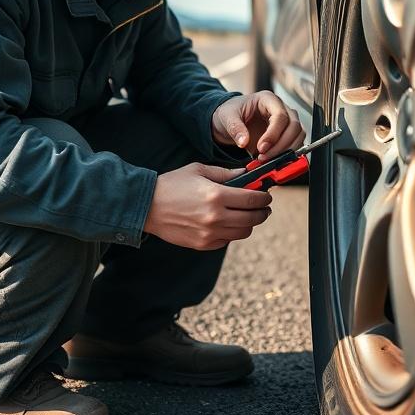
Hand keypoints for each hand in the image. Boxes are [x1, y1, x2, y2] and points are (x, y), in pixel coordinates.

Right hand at [142, 162, 272, 250]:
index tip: (267, 196)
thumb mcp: (198, 170)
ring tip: (248, 215)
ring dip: (250, 224)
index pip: (252, 199)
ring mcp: (209, 233)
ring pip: (243, 232)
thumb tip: (245, 173)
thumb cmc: (172, 185)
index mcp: (216, 195)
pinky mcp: (203, 244)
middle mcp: (215, 217)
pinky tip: (229, 223)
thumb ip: (224, 173)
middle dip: (262, 212)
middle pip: (252, 219)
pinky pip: (227, 240)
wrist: (147, 206)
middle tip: (264, 207)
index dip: (264, 198)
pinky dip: (232, 232)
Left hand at [211, 91, 305, 160]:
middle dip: (281, 145)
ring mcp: (287, 121)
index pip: (280, 116)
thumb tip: (244, 142)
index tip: (261, 148)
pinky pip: (295, 144)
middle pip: (294, 126)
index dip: (273, 134)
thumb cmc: (231, 112)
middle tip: (264, 157)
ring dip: (286, 151)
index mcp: (268, 99)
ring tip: (267, 160)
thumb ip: (235, 128)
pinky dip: (287, 154)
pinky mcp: (287, 134)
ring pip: (298, 136)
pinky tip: (273, 160)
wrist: (232, 120)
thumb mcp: (227, 116)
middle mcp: (281, 108)